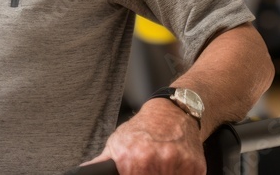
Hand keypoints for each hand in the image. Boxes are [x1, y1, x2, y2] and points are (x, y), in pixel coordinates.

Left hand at [82, 99, 204, 174]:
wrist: (173, 111)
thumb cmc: (144, 128)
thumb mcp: (117, 143)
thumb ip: (101, 163)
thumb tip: (83, 171)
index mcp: (132, 160)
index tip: (135, 173)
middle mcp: (155, 162)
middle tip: (149, 169)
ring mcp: (177, 165)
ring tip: (161, 167)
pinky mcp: (195, 168)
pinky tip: (176, 167)